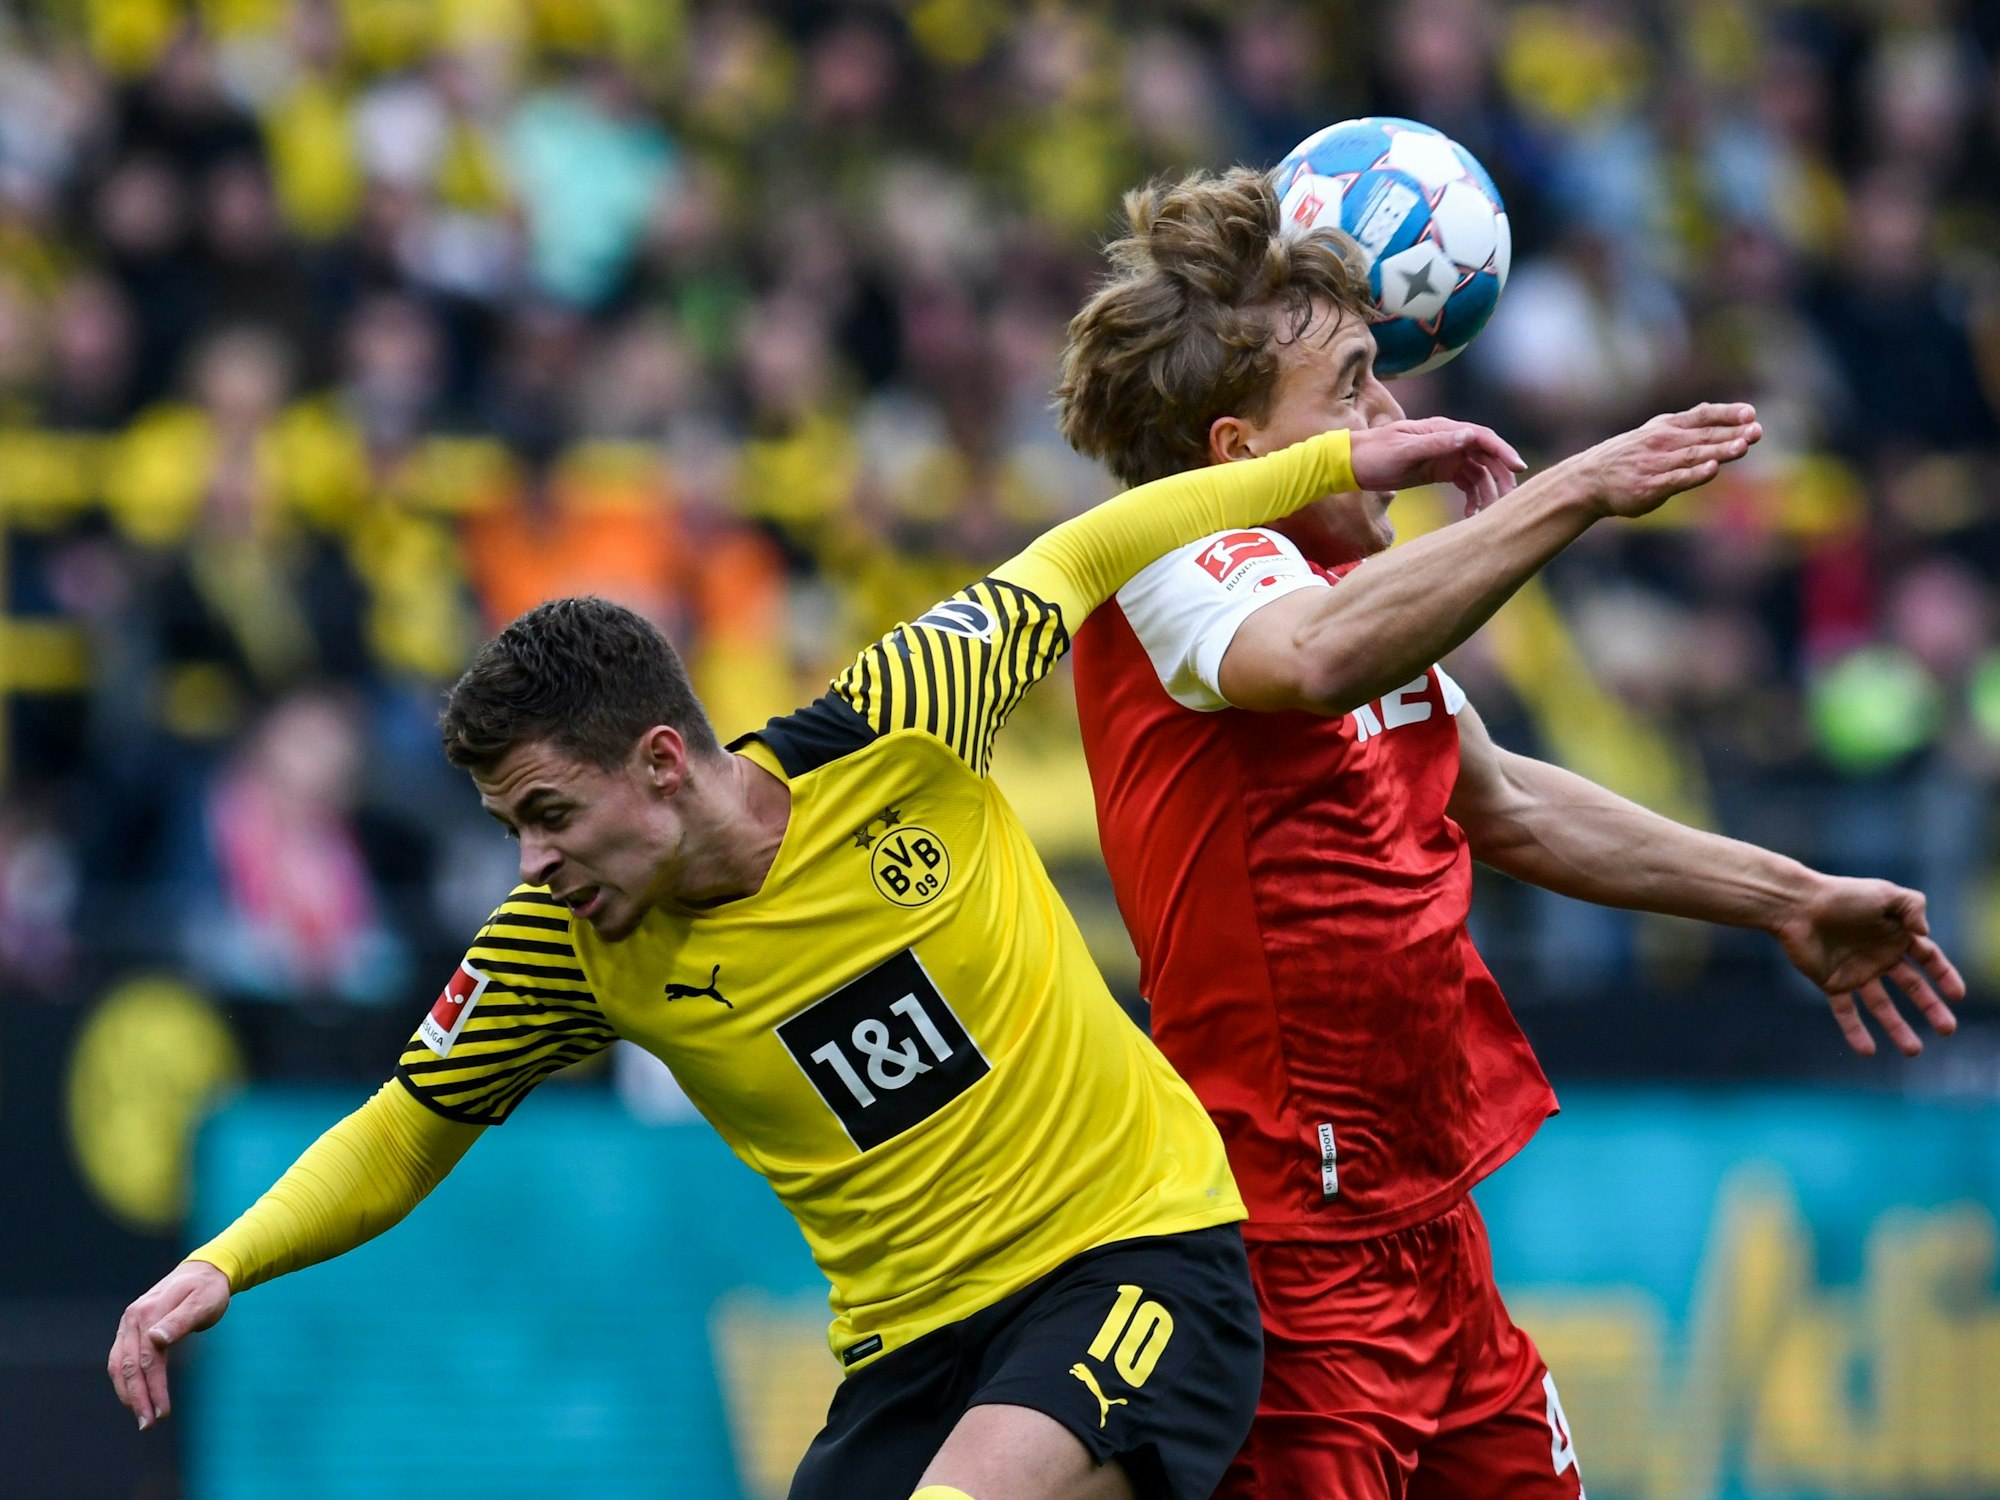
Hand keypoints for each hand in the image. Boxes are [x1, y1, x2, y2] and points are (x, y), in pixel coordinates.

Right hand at [109, 1260, 230, 1429]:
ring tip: (142, 1418)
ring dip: (128, 1393)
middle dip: (137, 1398)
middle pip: (129, 1366)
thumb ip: (180, 1320)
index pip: (147, 1359)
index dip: (154, 1388)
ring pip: (120, 1365)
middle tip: (148, 1425)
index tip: (162, 1413)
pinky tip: (135, 1397)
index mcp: (148, 1313)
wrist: (203, 1271)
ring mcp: (128, 1325)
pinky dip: (126, 1381)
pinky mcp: (130, 1331)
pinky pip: (121, 1359)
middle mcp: (132, 1319)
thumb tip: (155, 1339)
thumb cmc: (208, 1290)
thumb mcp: (203, 1303)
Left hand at [1347, 417, 1524, 515]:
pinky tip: (1469, 515)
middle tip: (1508, 499)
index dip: (1502, 451)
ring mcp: (1445, 457)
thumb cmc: (1375, 454)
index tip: (1517, 469)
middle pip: (1485, 457)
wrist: (1352, 464)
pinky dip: (1471, 498)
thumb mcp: (1404, 450)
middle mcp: (1449, 441)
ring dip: (1486, 491)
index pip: (1482, 438)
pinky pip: (1464, 484)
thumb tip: (1469, 436)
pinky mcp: (1439, 472)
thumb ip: (1437, 444)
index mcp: (1443, 430)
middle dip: (1500, 476)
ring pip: (1477, 473)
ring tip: (1487, 514)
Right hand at [1549, 402, 1762, 519]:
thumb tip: (1726, 423)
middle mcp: (1663, 442)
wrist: (1589, 480)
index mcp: (1666, 427)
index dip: (1727, 414)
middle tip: (1757, 432)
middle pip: (1705, 436)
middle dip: (1733, 434)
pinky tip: (1713, 470)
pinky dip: (1695, 474)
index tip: (1750, 414)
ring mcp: (1657, 464)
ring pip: (1695, 455)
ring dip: (1721, 451)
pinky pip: (1677, 478)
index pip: (1702, 415)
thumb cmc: (1627, 458)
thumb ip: (1687, 430)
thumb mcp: (1654, 434)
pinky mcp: (1651, 486)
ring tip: (1743, 447)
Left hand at [1771, 877, 1963, 1055]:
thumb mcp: (1885, 894)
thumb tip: (1924, 933)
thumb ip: (1913, 907)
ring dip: (1897, 1027)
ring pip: (1881, 1005)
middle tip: (1948, 1029)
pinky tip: (1867, 1051)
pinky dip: (1855, 1031)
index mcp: (1895, 934)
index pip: (1928, 959)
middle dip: (1930, 1007)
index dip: (1944, 976)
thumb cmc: (1841, 895)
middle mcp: (1878, 955)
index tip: (1958, 996)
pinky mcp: (1832, 982)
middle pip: (1910, 986)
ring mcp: (1856, 971)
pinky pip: (1846, 1011)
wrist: (1797, 906)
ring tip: (1914, 1051)